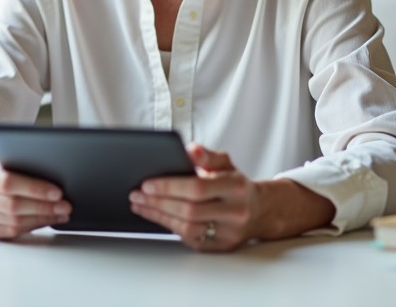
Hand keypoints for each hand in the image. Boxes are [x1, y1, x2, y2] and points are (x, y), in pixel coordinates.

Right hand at [0, 154, 70, 238]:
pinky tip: (48, 219)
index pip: (8, 182)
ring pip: (15, 222)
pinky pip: (13, 232)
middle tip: (66, 205)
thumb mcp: (7, 156)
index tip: (58, 192)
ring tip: (62, 213)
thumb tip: (56, 165)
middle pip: (13, 205)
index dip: (34, 189)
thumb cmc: (0, 169)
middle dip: (44, 207)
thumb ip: (23, 159)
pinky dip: (34, 226)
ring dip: (43, 218)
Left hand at [128, 143, 336, 251]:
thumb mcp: (226, 164)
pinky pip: (189, 238)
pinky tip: (154, 215)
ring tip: (139, 204)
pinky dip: (168, 225)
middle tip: (136, 194)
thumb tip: (190, 149)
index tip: (147, 183)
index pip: (198, 188)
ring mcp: (228, 233)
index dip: (170, 187)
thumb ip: (207, 155)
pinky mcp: (220, 247)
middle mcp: (235, 212)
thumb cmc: (236, 185)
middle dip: (157, 202)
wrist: (260, 212)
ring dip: (158, 215)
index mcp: (236, 187)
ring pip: (187, 227)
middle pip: (189, 210)